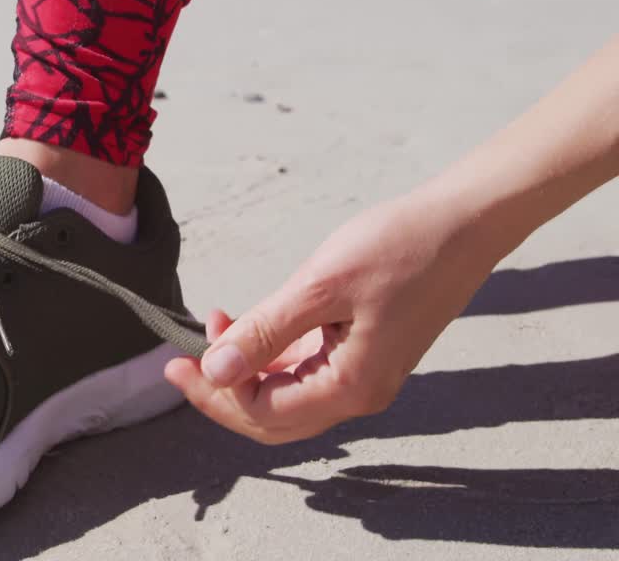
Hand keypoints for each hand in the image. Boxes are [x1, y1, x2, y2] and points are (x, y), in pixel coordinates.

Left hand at [164, 193, 503, 443]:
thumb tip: (214, 372)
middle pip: (273, 417)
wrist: (463, 223)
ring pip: (287, 395)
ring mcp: (365, 375)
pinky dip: (271, 355)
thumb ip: (263, 334)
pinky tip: (247, 324)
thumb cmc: (397, 247)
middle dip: (222, 393)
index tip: (178, 357)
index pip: (263, 413)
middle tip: (179, 361)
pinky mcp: (365, 353)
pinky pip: (306, 371)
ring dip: (244, 370)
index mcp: (350, 387)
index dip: (214, 392)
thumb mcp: (319, 287)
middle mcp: (360, 394)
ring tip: (214, 327)